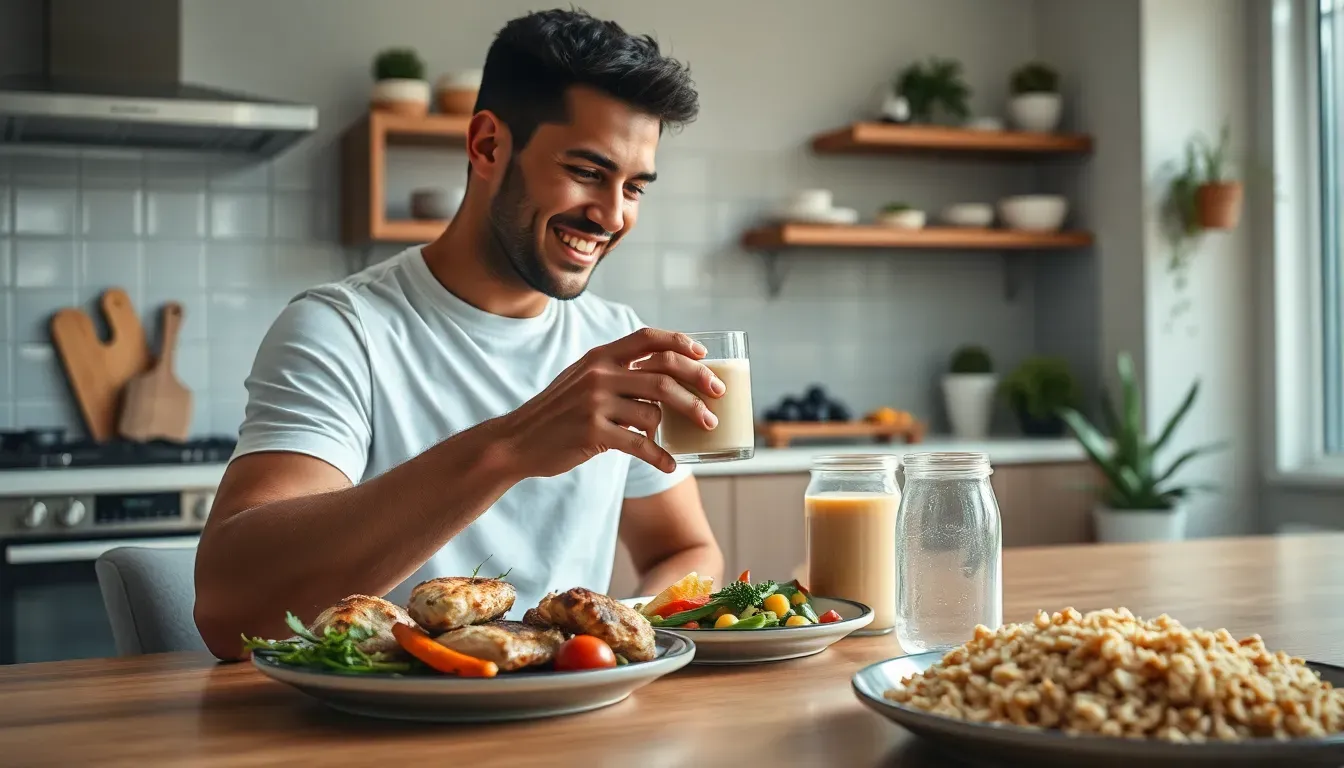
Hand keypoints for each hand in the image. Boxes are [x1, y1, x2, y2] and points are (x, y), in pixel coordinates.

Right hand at [497, 328, 725, 477]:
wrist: (517, 441)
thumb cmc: (557, 413)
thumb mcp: (582, 379)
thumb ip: (615, 373)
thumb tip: (665, 379)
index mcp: (600, 356)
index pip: (648, 338)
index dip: (680, 343)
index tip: (704, 357)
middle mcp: (599, 374)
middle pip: (664, 374)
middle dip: (698, 386)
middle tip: (716, 402)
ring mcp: (595, 403)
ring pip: (655, 411)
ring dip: (682, 426)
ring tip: (695, 436)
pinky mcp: (593, 432)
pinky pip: (640, 445)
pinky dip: (660, 457)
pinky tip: (671, 465)